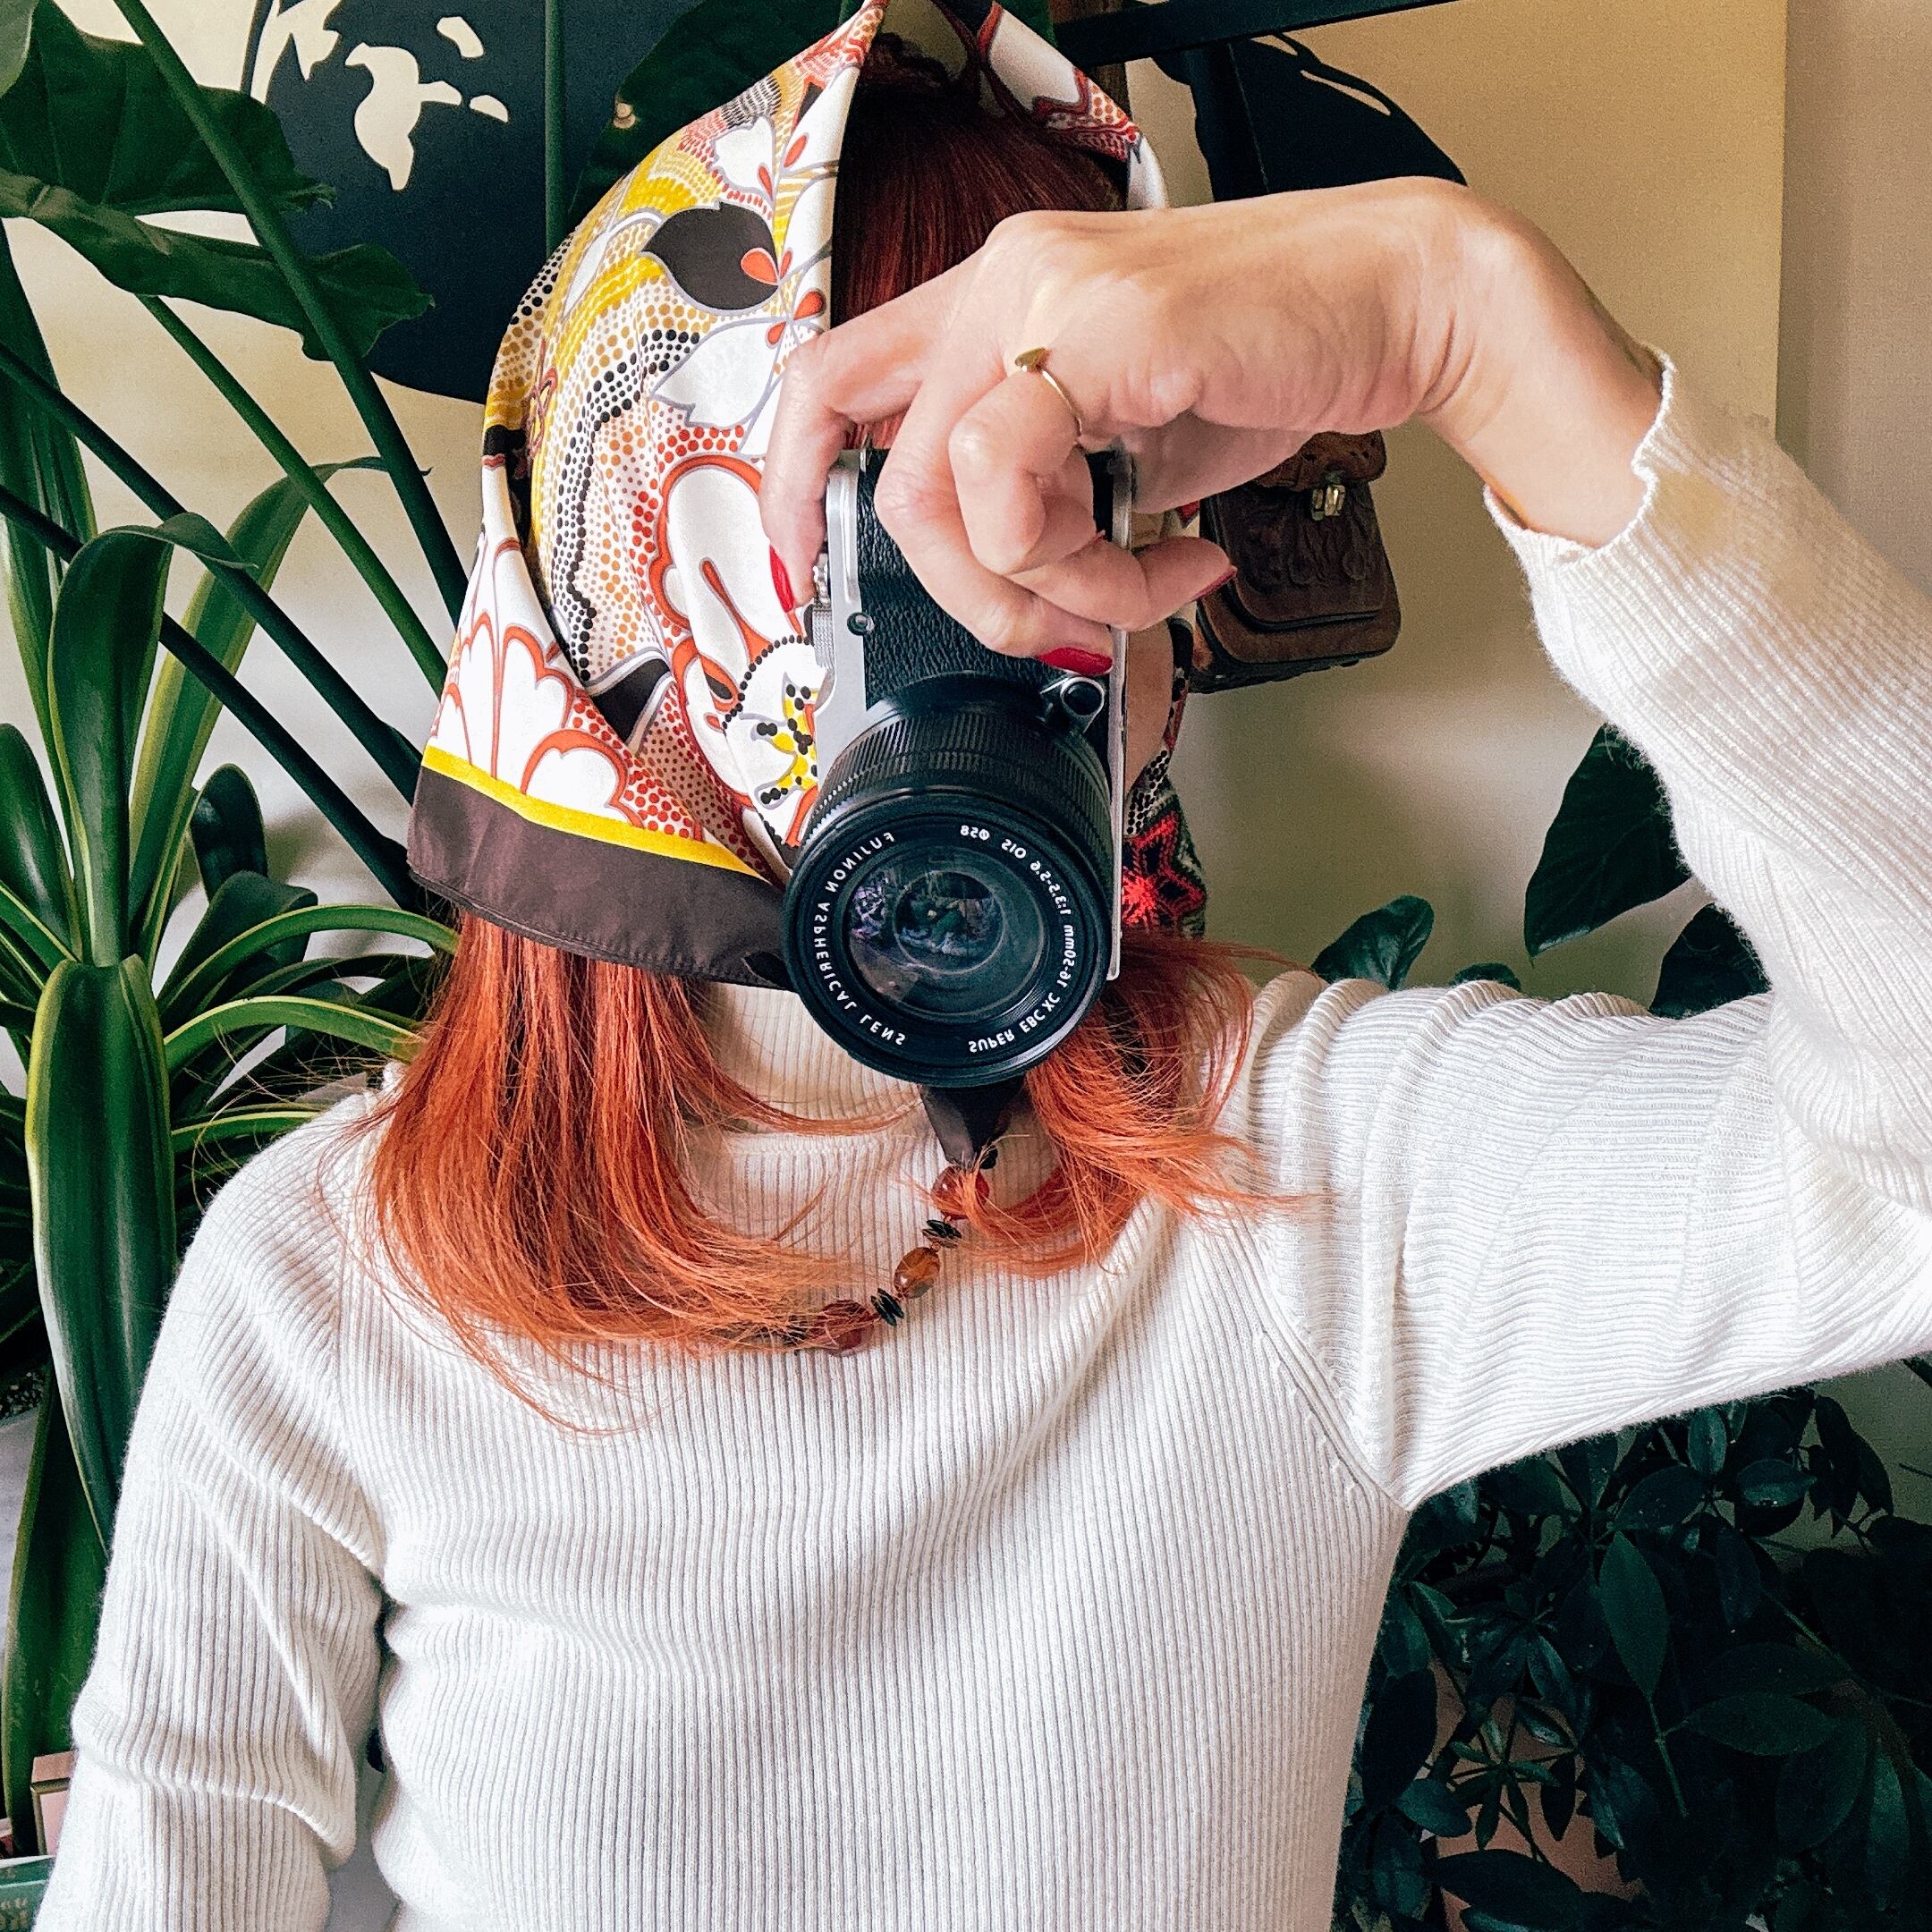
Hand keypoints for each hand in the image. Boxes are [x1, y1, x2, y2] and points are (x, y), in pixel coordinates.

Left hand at [761, 179, 1664, 658]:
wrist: (1399, 308)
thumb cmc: (1271, 371)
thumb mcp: (1126, 446)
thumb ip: (1048, 494)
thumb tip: (1008, 594)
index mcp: (993, 300)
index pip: (833, 381)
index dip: (794, 483)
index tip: (806, 569)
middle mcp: (1001, 281)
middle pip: (886, 473)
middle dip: (965, 593)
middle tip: (1053, 628)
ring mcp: (1042, 294)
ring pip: (950, 494)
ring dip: (1053, 587)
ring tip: (1149, 581)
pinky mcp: (1097, 327)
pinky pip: (1015, 482)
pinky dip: (1088, 564)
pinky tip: (1177, 556)